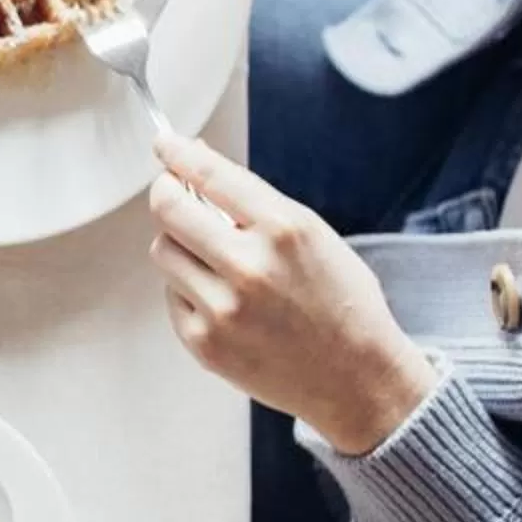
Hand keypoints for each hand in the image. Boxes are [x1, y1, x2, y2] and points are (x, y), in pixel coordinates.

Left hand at [146, 135, 437, 455]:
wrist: (357, 379)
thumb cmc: (340, 302)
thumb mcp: (314, 236)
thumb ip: (255, 202)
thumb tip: (199, 161)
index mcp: (284, 230)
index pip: (209, 176)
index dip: (178, 153)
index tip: (164, 143)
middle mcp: (249, 267)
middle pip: (168, 209)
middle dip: (166, 193)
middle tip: (171, 192)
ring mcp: (223, 309)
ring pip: (164, 251)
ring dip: (180, 244)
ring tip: (214, 257)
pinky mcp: (204, 342)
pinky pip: (172, 295)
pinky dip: (189, 288)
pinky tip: (224, 299)